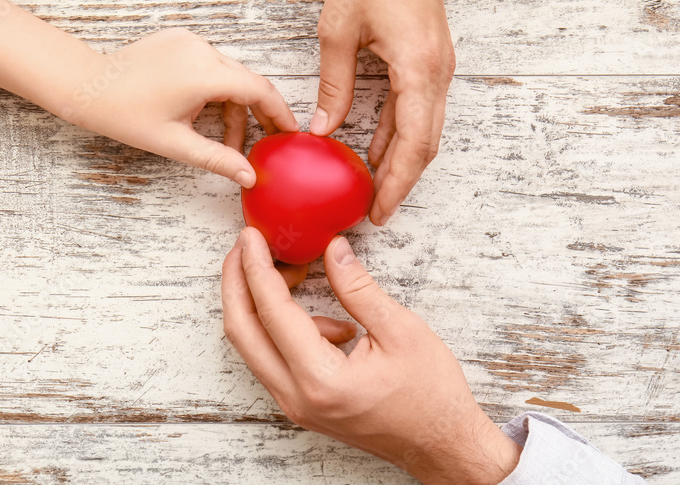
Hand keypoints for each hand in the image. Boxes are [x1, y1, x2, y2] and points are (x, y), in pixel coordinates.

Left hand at [69, 28, 297, 187]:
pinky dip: (216, 88)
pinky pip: (211, 64)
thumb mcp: (176, 143)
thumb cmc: (125, 115)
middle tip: (265, 142)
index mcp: (204, 74)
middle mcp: (202, 50)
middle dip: (257, 114)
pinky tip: (206, 114)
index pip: (259, 89)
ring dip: (233, 106)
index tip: (291, 132)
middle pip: (246, 82)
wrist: (88, 86)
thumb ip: (218, 159)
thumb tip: (249, 176)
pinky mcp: (180, 39)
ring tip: (225, 141)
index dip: (280, 111)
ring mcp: (191, 41)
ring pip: (229, 75)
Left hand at [221, 228, 521, 484]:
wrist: (442, 445)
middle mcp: (297, 397)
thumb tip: (332, 248)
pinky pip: (274, 357)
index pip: (272, 313)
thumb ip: (358, 288)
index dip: (256, 267)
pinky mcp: (301, 403)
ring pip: (253, 345)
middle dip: (237, 282)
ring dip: (259, 303)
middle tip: (246, 245)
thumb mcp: (401, 330)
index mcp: (321, 379)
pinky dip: (284, 327)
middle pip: (242, 331)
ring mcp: (295, 404)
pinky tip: (328, 319)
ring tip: (294, 272)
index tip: (250, 236)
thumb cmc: (430, 395)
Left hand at [313, 0, 454, 225]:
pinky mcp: (431, 58)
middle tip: (373, 212)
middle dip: (400, 183)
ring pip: (425, 130)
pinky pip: (419, 109)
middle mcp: (437, 73)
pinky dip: (400, 134)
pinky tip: (375, 147)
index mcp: (418, 68)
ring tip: (371, 188)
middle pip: (425, 145)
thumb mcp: (338, 28)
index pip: (413, 143)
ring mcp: (438, 66)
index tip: (377, 212)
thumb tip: (323, 129)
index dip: (395, 183)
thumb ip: (333, 84)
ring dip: (401, 161)